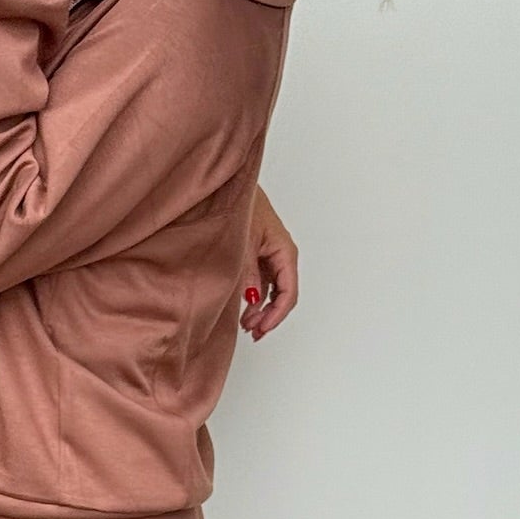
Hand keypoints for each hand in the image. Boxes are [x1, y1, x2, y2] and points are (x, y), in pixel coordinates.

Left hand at [241, 186, 297, 340]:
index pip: (288, 293)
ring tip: (245, 324)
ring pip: (272, 291)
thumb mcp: (242, 243)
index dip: (276, 316)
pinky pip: (262, 282)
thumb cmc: (242, 205)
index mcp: (285, 252)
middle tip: (252, 333)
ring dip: (260, 309)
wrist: (231, 185)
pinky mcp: (259, 254)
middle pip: (283, 296)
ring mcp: (271, 256)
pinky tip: (243, 308)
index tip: (261, 329)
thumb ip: (247, 273)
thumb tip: (251, 300)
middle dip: (268, 317)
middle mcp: (282, 255)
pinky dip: (254, 297)